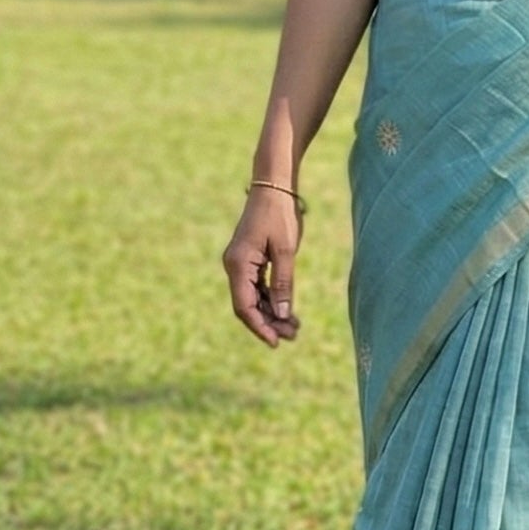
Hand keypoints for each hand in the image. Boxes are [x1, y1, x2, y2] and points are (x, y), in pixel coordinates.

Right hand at [223, 186, 303, 348]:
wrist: (274, 187)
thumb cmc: (280, 214)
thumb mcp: (286, 250)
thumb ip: (283, 283)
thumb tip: (283, 314)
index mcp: (238, 264)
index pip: (244, 306)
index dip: (260, 326)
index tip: (276, 342)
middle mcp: (234, 266)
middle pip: (247, 305)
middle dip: (268, 323)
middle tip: (293, 336)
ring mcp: (240, 263)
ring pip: (252, 298)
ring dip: (271, 313)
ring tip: (294, 328)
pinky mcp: (249, 260)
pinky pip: (256, 287)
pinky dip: (271, 300)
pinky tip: (287, 311)